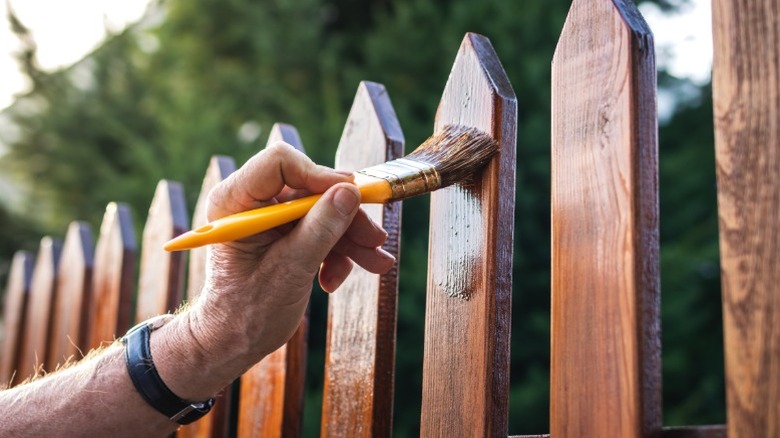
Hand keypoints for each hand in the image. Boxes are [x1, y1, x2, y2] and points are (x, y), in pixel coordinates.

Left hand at [191, 142, 393, 363]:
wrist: (233, 343)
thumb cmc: (246, 312)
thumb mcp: (290, 270)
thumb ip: (321, 229)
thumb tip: (350, 192)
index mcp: (235, 201)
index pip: (281, 163)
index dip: (320, 175)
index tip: (353, 196)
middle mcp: (250, 202)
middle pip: (310, 189)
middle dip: (345, 216)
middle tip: (375, 239)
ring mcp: (268, 218)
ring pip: (321, 210)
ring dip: (349, 238)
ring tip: (376, 263)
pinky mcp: (283, 233)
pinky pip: (319, 229)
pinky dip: (335, 252)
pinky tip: (335, 279)